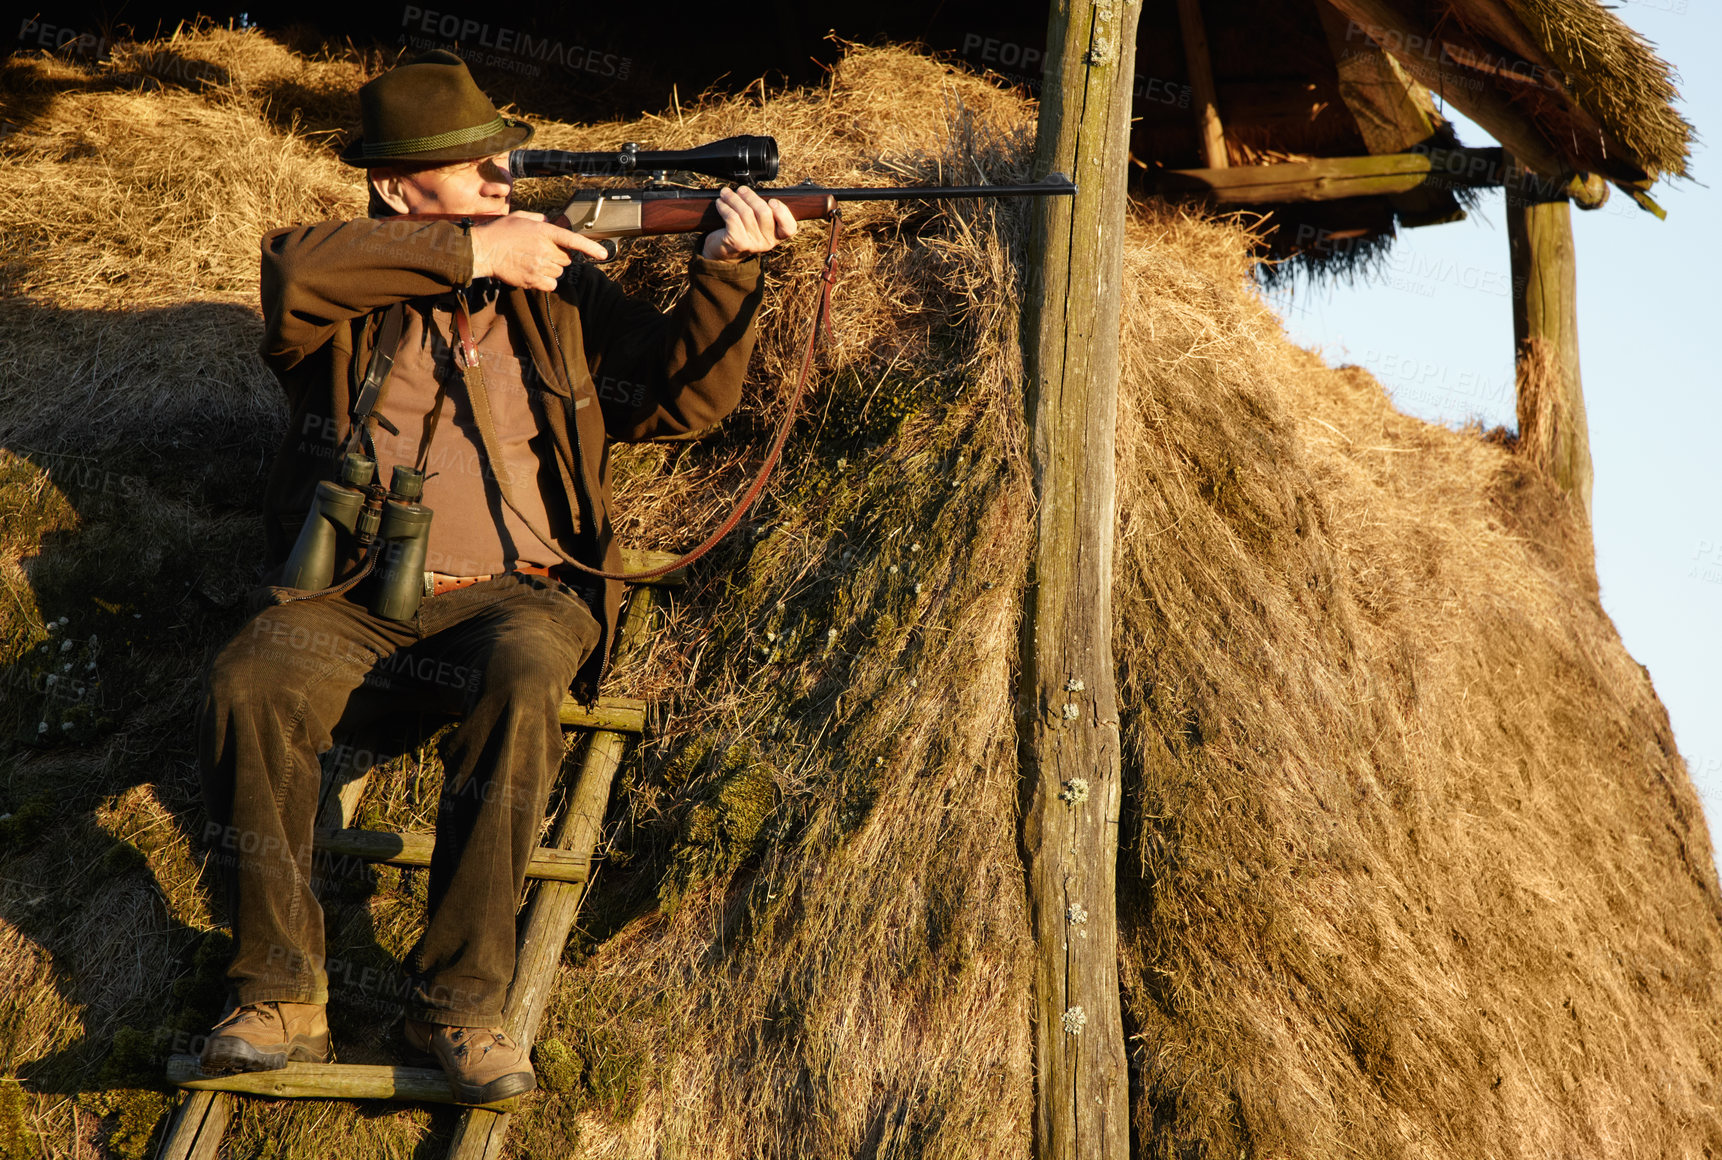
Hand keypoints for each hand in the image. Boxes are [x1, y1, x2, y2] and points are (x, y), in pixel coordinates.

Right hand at [469, 212, 608, 290]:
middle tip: (540, 252)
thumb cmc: (500, 232)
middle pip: (566, 259)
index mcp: (544, 232)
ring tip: (532, 261)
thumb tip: (551, 223)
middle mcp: (544, 249)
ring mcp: (539, 266)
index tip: (604, 254)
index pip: (573, 240)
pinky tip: (533, 273)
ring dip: (551, 269)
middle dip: (558, 256)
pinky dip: (545, 281)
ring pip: (559, 272)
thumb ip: (540, 219)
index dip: (591, 248)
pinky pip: (551, 285)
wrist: (483, 250)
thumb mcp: (521, 217)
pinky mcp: (533, 280)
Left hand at [702, 186, 797, 261]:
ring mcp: (753, 244)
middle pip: (764, 212)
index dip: (782, 212)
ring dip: (733, 199)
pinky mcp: (738, 242)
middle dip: (751, 197)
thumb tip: (756, 190)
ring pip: (746, 213)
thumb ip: (763, 210)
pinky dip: (725, 207)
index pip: (789, 227)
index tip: (772, 201)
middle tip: (741, 190)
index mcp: (776, 236)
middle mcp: (767, 242)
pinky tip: (720, 203)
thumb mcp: (756, 223)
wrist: (723, 252)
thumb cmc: (742, 231)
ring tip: (726, 193)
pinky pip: (732, 218)